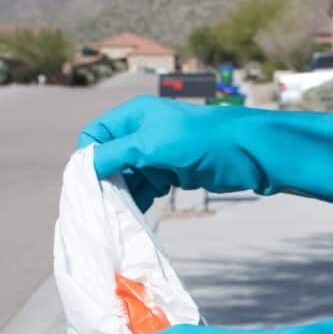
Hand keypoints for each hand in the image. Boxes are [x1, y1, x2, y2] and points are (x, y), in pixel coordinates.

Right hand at [76, 96, 332, 211]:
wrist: (248, 153)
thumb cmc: (201, 140)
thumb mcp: (152, 145)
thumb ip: (117, 154)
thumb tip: (84, 167)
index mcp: (134, 116)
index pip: (95, 136)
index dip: (88, 159)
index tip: (86, 186)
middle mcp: (142, 132)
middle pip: (109, 159)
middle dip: (104, 182)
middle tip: (100, 208)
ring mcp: (158, 153)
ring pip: (127, 177)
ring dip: (121, 195)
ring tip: (117, 217)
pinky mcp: (172, 172)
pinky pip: (145, 188)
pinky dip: (139, 201)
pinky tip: (136, 216)